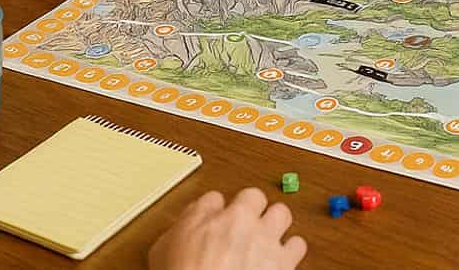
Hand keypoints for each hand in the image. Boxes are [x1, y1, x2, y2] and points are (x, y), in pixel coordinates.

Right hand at [148, 189, 305, 269]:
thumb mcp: (161, 253)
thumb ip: (178, 231)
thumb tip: (184, 225)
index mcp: (207, 217)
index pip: (214, 197)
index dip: (215, 210)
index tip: (215, 220)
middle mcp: (239, 222)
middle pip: (253, 196)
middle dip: (251, 209)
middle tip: (245, 224)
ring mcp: (264, 240)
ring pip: (281, 213)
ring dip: (275, 224)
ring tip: (268, 238)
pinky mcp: (283, 263)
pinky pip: (297, 245)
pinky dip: (290, 251)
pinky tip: (282, 259)